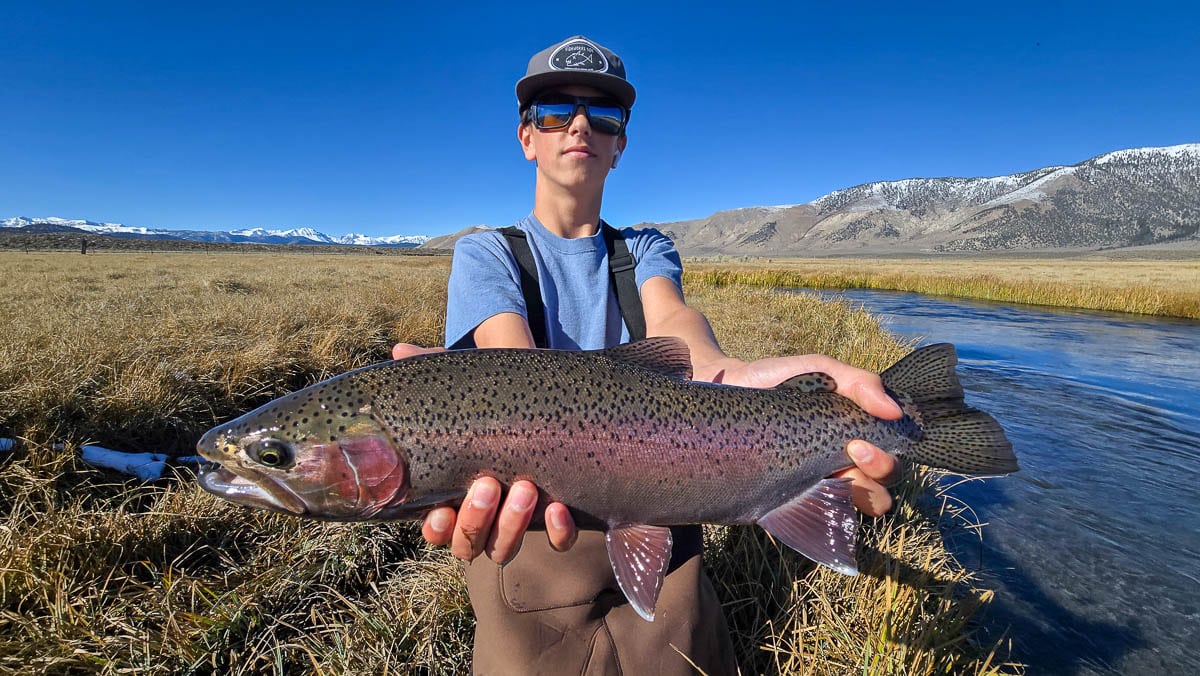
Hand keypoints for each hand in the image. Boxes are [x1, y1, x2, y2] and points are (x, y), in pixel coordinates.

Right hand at [392, 343, 578, 560]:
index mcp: (455, 494)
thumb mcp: (471, 386)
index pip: (437, 529)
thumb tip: (399, 350)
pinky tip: (558, 508)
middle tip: (489, 484)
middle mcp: (486, 517)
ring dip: (511, 526)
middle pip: (469, 544)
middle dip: (475, 520)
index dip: (437, 527)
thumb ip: (435, 369)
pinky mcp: (558, 520)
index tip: (441, 511)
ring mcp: (521, 522)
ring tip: (526, 489)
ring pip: (505, 548)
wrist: (553, 399)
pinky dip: (558, 533)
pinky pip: (559, 542)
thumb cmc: (499, 400)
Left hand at [713, 354, 902, 516]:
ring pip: (862, 508)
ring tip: (833, 473)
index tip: (860, 440)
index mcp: (853, 437)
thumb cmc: (774, 380)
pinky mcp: (788, 504)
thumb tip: (894, 410)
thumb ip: (858, 381)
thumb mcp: (819, 369)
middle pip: (884, 486)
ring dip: (861, 496)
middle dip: (880, 471)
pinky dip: (826, 515)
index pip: (892, 457)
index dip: (888, 457)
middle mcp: (841, 465)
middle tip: (851, 451)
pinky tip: (808, 495)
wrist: (724, 390)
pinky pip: (819, 523)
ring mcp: (816, 486)